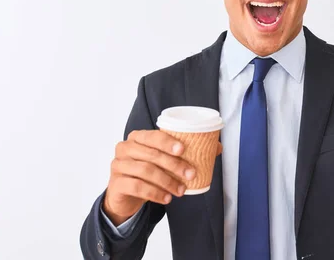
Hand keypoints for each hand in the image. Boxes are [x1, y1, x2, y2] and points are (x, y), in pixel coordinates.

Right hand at [102, 130, 222, 225]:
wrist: (124, 194)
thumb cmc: (147, 172)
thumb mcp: (164, 160)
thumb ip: (186, 153)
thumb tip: (217, 147)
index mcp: (137, 137)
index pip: (152, 135)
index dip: (167, 142)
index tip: (183, 150)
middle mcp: (125, 148)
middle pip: (151, 155)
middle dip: (174, 165)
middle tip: (191, 174)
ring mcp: (118, 165)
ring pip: (145, 171)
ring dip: (167, 181)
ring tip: (181, 191)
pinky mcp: (116, 183)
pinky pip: (137, 186)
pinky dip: (154, 193)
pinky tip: (166, 198)